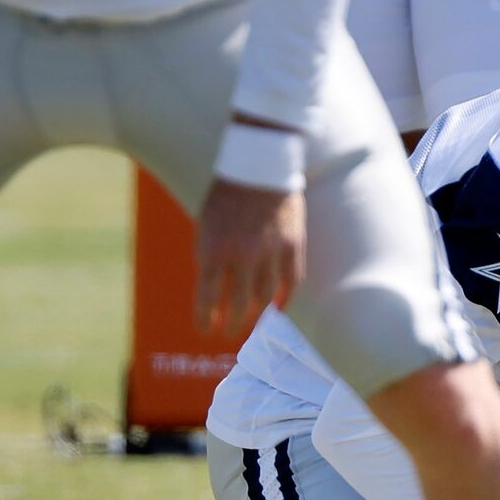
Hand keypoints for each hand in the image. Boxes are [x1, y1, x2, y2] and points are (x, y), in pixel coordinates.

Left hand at [195, 177, 303, 339]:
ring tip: (254, 323)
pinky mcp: (293, 244)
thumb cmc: (226, 195)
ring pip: (265, 297)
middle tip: (230, 334)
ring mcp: (270, 252)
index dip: (206, 320)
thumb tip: (213, 289)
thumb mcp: (206, 226)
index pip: (207, 299)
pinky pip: (292, 281)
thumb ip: (209, 256)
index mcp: (213, 250)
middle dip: (232, 325)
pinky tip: (279, 306)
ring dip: (258, 315)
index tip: (206, 330)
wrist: (259, 165)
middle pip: (238, 306)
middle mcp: (241, 256)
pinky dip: (286, 298)